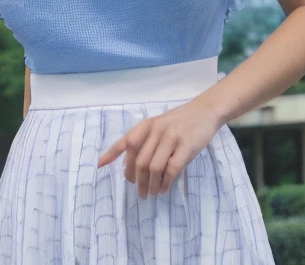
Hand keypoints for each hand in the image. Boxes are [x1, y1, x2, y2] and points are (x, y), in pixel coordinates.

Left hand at [96, 99, 222, 198]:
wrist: (204, 111)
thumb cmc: (178, 121)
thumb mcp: (157, 124)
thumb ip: (142, 139)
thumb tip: (122, 161)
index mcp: (147, 124)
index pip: (126, 141)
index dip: (112, 154)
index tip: (100, 166)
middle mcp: (157, 130)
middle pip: (139, 161)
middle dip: (137, 180)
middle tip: (139, 192)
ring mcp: (172, 138)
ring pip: (154, 167)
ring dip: (150, 185)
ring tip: (151, 193)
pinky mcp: (186, 147)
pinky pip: (172, 170)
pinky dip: (165, 183)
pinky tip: (164, 188)